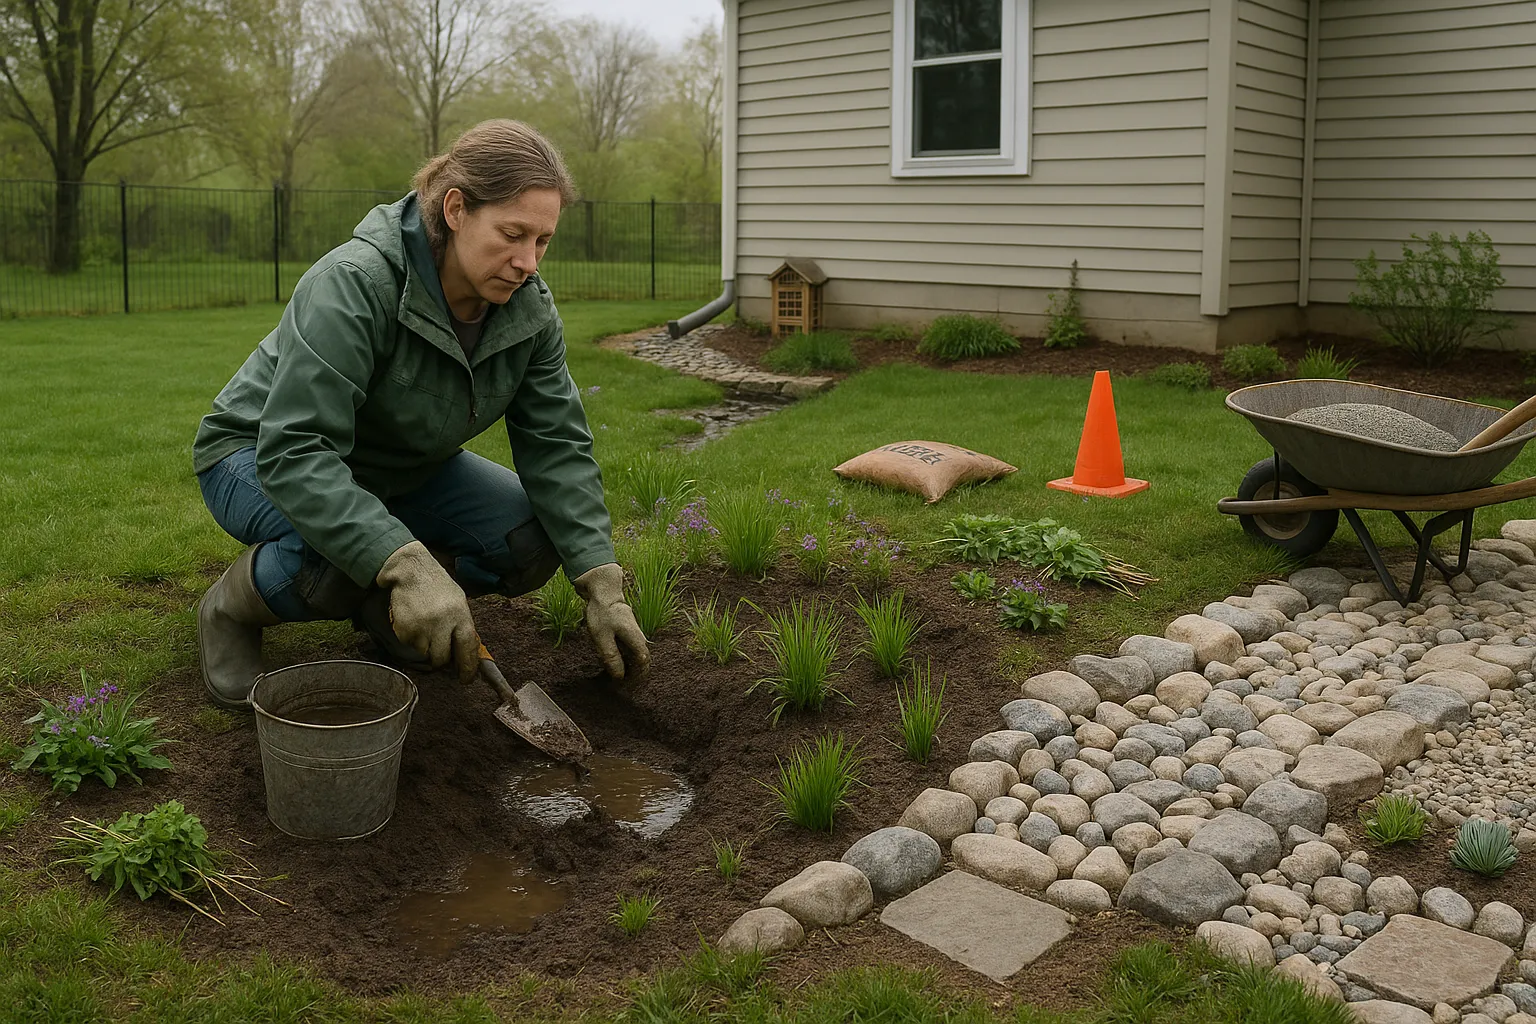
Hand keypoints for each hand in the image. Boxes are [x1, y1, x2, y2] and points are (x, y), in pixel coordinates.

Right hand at [376, 541, 479, 682]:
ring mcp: (422, 626)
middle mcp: (442, 622)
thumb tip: (466, 654)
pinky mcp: (405, 628)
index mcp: (461, 615)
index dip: (468, 667)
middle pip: (442, 657)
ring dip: (425, 646)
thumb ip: (462, 626)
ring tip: (425, 626)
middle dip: (441, 660)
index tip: (466, 679)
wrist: (411, 569)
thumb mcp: (458, 602)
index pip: (467, 648)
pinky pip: (409, 644)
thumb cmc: (437, 586)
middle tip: (438, 652)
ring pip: (424, 653)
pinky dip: (411, 638)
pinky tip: (414, 620)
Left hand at [573, 562, 649, 678]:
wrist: (604, 591)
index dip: (636, 678)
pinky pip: (631, 651)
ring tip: (619, 681)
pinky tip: (616, 666)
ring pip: (637, 657)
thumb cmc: (602, 613)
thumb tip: (619, 677)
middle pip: (643, 662)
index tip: (624, 688)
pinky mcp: (628, 633)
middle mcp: (639, 638)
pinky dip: (626, 661)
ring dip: (631, 670)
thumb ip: (611, 657)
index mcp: (636, 640)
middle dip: (635, 677)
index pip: (643, 664)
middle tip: (622, 689)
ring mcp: (634, 634)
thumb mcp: (602, 637)